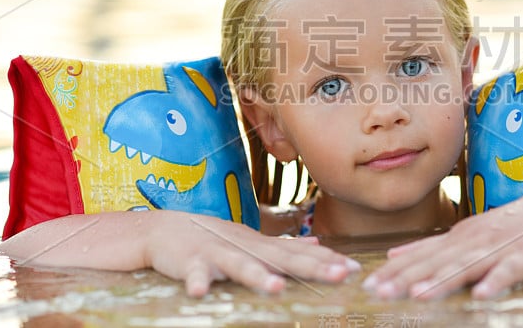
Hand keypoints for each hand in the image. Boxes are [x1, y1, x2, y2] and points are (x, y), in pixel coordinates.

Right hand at [145, 211, 360, 296]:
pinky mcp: (190, 262)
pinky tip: (200, 293)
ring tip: (276, 288)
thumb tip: (317, 245)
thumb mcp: (253, 242)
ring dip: (257, 276)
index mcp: (262, 247)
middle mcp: (246, 248)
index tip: (355, 269)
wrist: (167, 228)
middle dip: (311, 267)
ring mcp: (218, 254)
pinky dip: (197, 282)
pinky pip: (194, 274)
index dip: (327, 261)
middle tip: (339, 275)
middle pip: (282, 258)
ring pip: (241, 266)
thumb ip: (284, 246)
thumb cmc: (215, 239)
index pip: (301, 254)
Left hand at [363, 200, 522, 299]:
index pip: (418, 258)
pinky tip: (482, 296)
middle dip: (406, 279)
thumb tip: (390, 256)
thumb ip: (427, 248)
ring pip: (466, 267)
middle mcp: (469, 243)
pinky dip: (495, 282)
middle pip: (435, 264)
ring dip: (442, 281)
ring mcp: (495, 249)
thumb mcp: (459, 235)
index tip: (368, 286)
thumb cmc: (500, 229)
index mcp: (453, 241)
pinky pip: (508, 272)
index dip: (393, 273)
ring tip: (419, 295)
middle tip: (379, 293)